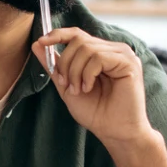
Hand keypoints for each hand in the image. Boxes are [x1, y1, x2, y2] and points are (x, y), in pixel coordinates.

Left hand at [32, 28, 154, 145]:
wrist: (114, 132)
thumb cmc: (96, 113)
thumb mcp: (67, 86)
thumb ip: (55, 65)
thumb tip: (37, 44)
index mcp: (101, 53)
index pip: (77, 34)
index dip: (58, 35)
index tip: (41, 42)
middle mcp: (113, 50)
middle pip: (79, 40)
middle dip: (66, 63)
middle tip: (66, 84)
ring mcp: (123, 55)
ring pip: (87, 48)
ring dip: (75, 72)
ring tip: (78, 90)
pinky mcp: (129, 63)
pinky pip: (98, 58)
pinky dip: (87, 74)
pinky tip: (89, 88)